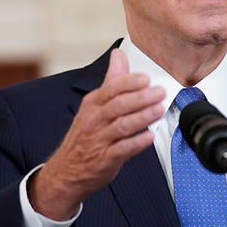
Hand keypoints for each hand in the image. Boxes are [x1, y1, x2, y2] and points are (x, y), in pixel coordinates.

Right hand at [29, 48, 164, 219]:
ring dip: (143, 117)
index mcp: (92, 105)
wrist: (67, 171)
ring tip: (159, 110)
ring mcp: (99, 140)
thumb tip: (119, 55)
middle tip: (159, 92)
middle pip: (118, 105)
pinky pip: (122, 150)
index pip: (110, 88)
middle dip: (141, 98)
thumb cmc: (85, 136)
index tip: (146, 78)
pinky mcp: (105, 159)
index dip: (129, 83)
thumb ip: (111, 81)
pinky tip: (149, 136)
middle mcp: (94, 121)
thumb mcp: (93, 106)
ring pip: (122, 126)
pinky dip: (137, 143)